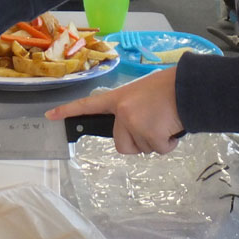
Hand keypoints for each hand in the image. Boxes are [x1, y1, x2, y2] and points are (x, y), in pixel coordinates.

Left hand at [45, 67, 182, 153]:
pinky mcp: (149, 135)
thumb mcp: (142, 94)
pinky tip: (172, 127)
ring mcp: (133, 123)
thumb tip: (134, 126)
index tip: (50, 116)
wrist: (188, 88)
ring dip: (156, 140)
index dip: (68, 110)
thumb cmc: (168, 88)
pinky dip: (168, 144)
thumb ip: (130, 108)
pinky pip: (159, 150)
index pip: (88, 104)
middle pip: (121, 143)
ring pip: (142, 148)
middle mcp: (121, 111)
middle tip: (153, 123)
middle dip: (137, 140)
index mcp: (118, 98)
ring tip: (165, 120)